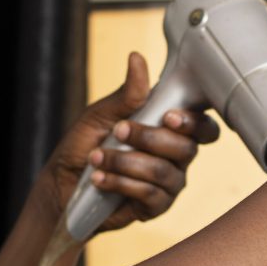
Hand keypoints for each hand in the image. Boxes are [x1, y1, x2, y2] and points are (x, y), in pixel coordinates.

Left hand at [42, 52, 218, 231]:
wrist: (62, 184)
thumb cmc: (85, 145)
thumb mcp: (101, 114)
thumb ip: (127, 95)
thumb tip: (137, 58)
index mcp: (171, 130)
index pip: (203, 127)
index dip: (194, 123)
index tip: (168, 117)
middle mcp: (177, 157)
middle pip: (187, 148)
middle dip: (149, 139)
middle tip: (118, 132)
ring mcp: (169, 183)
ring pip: (164, 172)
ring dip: (125, 162)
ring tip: (97, 159)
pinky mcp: (156, 206)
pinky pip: (150, 194)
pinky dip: (121, 183)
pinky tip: (101, 179)